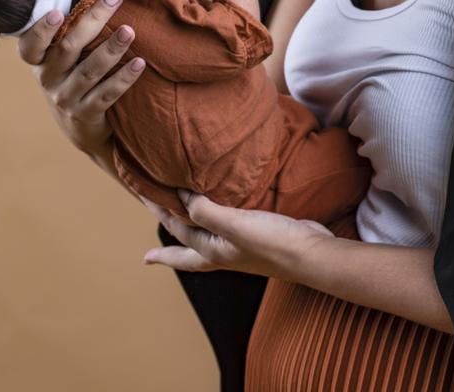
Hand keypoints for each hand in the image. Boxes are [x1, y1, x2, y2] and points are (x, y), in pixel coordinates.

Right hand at [17, 0, 145, 162]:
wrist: (79, 125)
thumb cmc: (73, 73)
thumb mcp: (63, 54)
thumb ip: (72, 26)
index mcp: (39, 61)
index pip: (30, 46)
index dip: (40, 30)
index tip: (56, 11)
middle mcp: (48, 79)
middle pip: (68, 48)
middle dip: (93, 21)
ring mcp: (66, 99)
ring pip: (89, 71)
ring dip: (110, 49)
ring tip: (130, 31)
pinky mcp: (87, 115)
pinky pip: (107, 94)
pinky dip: (123, 78)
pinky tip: (140, 63)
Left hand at [142, 190, 332, 281]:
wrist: (310, 254)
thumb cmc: (271, 243)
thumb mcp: (233, 226)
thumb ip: (206, 212)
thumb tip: (181, 197)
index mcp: (212, 252)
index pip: (178, 231)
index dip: (160, 212)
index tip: (143, 198)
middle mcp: (222, 252)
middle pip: (187, 252)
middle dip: (167, 251)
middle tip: (148, 257)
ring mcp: (240, 246)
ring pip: (206, 241)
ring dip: (191, 236)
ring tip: (182, 232)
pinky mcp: (256, 235)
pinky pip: (227, 228)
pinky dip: (218, 222)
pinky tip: (223, 214)